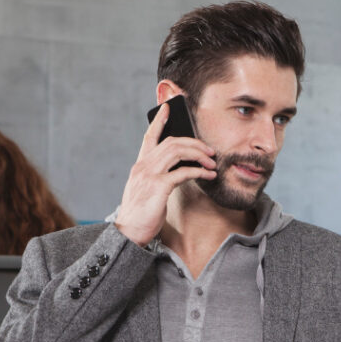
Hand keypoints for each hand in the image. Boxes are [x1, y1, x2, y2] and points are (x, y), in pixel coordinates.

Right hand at [115, 100, 217, 245]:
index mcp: (140, 166)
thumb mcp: (145, 191)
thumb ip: (156, 177)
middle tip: (210, 151)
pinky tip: (209, 176)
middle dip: (194, 143)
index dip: (160, 121)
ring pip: (178, 152)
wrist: (127, 232)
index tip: (168, 108)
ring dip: (199, 155)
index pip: (149, 137)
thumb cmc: (139, 214)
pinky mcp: (158, 186)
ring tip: (212, 164)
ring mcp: (149, 175)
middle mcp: (143, 166)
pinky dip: (199, 171)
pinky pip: (183, 172)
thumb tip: (177, 170)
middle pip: (172, 142)